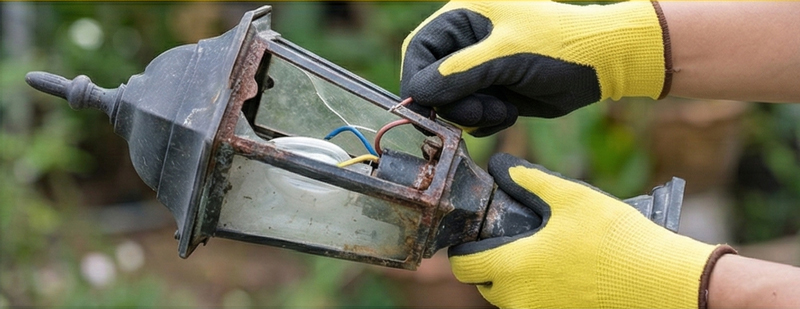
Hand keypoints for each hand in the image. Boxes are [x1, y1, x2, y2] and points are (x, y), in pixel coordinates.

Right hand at [401, 1, 671, 135]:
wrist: (603, 65)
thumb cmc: (558, 47)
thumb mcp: (505, 56)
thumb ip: (458, 74)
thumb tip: (417, 94)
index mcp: (464, 16)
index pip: (419, 49)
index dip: (417, 81)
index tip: (426, 108)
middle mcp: (467, 41)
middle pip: (431, 80)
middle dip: (452, 102)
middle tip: (479, 113)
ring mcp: (480, 67)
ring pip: (450, 102)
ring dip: (472, 114)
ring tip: (503, 109)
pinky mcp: (493, 90)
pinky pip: (471, 114)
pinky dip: (485, 120)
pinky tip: (509, 112)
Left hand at [449, 153, 735, 307]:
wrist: (663, 284)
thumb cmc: (616, 239)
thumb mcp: (571, 198)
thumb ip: (530, 180)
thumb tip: (501, 166)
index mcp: (513, 268)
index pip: (464, 266)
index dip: (463, 249)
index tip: (474, 236)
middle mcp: (519, 300)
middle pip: (485, 285)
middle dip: (490, 264)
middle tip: (512, 240)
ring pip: (510, 300)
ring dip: (515, 280)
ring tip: (541, 254)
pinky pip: (535, 307)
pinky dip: (538, 293)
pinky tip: (562, 273)